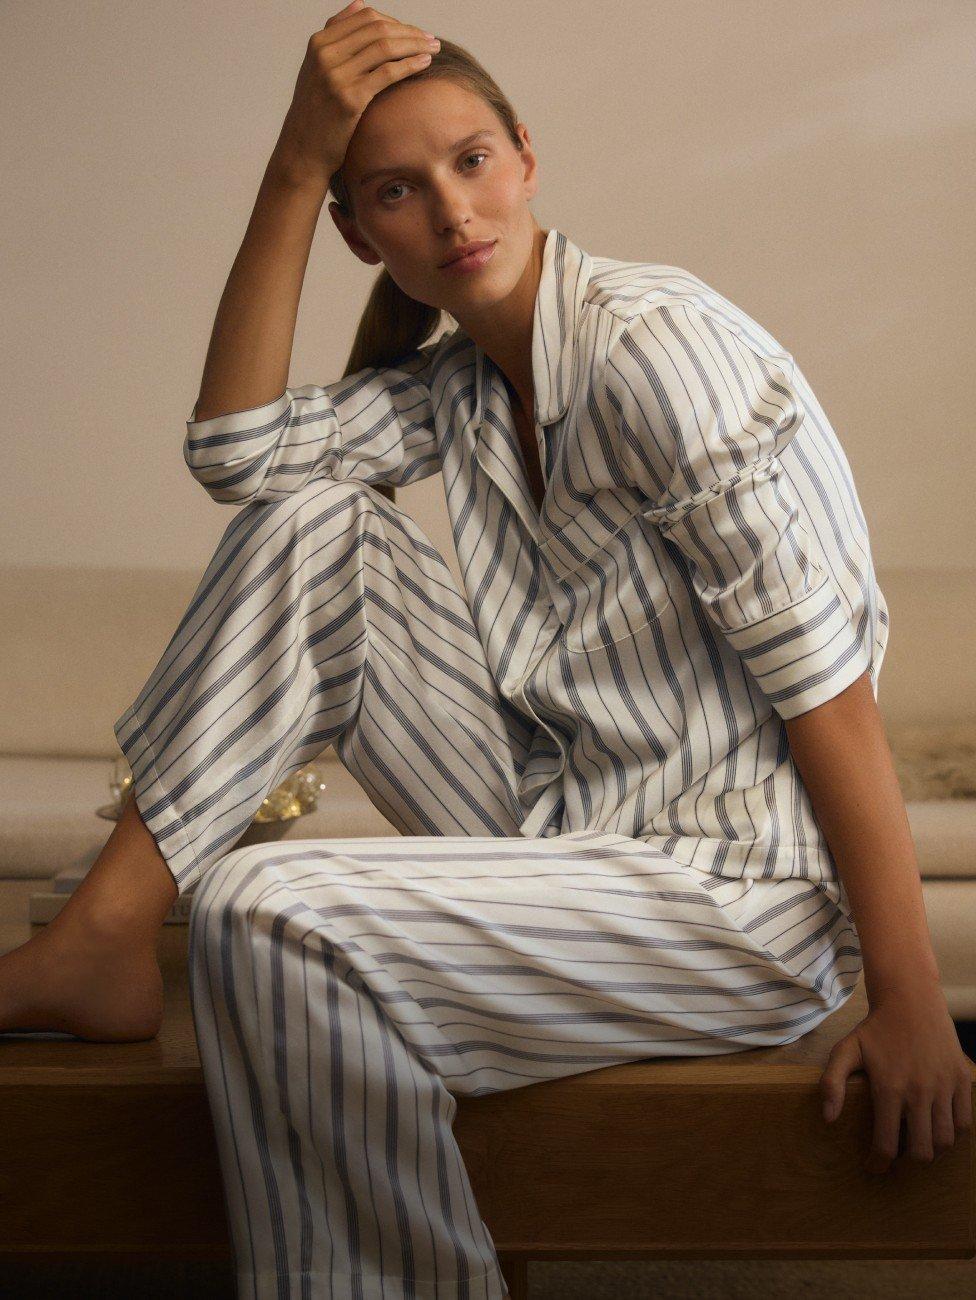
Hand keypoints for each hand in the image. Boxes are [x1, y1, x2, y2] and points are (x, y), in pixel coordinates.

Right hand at [271, 0, 440, 188]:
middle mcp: (325, 55)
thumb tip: (360, 3)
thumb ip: (338, 35)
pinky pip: (387, 73)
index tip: (413, 31)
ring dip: (414, 46)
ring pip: (384, 48)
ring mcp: (336, 76)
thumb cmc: (317, 111)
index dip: (394, 21)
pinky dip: (409, 65)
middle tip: (430, 39)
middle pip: (377, 29)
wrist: (303, 149)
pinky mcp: (349, 99)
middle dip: (409, 32)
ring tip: (433, 49)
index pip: (365, 17)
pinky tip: (424, 64)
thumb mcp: (319, 68)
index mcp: (319, 42)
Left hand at [819, 983, 972, 1172]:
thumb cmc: (875, 1029)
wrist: (910, 1001)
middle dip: (907, 1161)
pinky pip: (964, 1122)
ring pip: (945, 1141)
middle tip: (897, 1155)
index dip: (878, 1164)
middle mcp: (920, 1091)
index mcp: (889, 1088)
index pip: (886, 1145)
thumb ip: (832, 1083)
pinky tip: (937, 1126)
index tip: (872, 1167)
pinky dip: (953, 1133)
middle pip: (921, 1151)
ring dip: (932, 1150)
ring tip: (917, 1143)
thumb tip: (828, 1119)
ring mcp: (944, 1086)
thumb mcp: (846, 1050)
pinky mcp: (962, 1080)